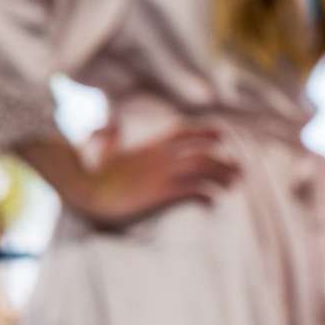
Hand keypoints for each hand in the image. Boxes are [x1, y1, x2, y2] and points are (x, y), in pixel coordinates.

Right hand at [59, 124, 238, 228]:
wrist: (84, 194)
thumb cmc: (93, 177)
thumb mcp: (105, 151)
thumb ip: (112, 136)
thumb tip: (110, 122)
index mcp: (150, 146)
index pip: (184, 131)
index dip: (206, 132)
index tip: (223, 136)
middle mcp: (160, 157)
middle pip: (202, 153)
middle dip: (223, 161)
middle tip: (239, 171)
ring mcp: (161, 174)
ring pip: (203, 169)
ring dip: (222, 176)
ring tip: (233, 185)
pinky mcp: (160, 193)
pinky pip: (193, 191)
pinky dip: (207, 195)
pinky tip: (213, 202)